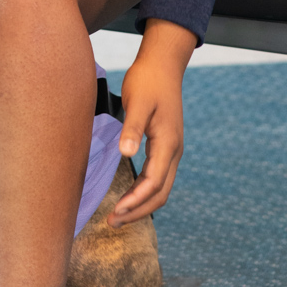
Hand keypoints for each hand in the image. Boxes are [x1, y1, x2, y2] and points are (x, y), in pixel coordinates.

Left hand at [109, 19, 194, 223]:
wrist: (163, 64)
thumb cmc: (147, 81)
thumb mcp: (137, 102)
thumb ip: (131, 129)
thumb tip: (125, 154)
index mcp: (167, 143)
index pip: (153, 183)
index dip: (134, 201)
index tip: (115, 212)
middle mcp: (174, 150)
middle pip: (160, 193)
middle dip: (138, 211)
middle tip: (112, 222)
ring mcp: (172, 149)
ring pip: (161, 188)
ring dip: (141, 205)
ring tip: (117, 215)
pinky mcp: (166, 146)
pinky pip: (158, 178)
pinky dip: (144, 192)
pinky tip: (128, 195)